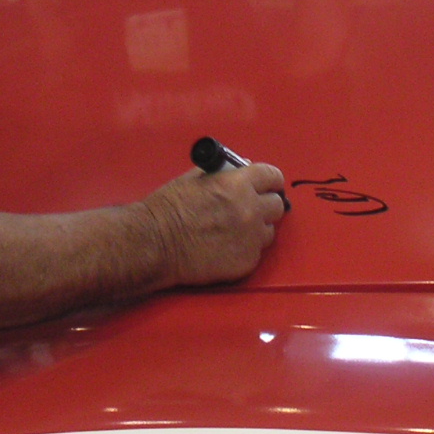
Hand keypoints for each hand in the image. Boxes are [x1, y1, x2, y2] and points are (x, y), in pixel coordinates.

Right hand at [140, 164, 288, 286]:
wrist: (156, 242)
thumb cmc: (169, 210)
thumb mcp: (195, 178)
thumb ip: (222, 174)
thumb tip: (238, 172)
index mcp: (237, 184)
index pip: (272, 176)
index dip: (270, 180)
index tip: (269, 185)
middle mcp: (250, 210)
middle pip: (277, 204)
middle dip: (265, 204)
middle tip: (251, 208)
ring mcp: (251, 238)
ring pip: (269, 231)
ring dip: (256, 228)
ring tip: (234, 230)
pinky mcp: (247, 262)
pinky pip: (256, 252)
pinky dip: (245, 248)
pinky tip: (226, 246)